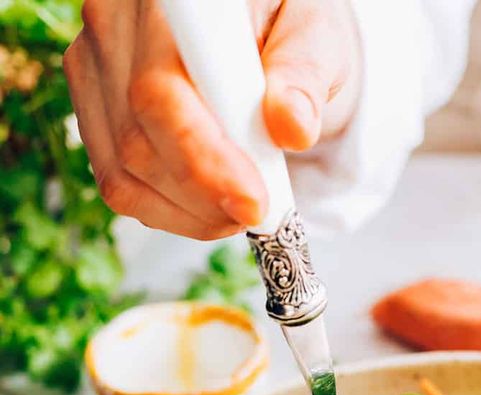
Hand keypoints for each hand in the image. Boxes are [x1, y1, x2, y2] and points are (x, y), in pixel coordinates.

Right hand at [64, 0, 360, 238]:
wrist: (265, 34)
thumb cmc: (287, 26)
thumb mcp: (315, 35)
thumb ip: (303, 74)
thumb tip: (291, 127)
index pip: (159, 92)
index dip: (203, 160)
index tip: (253, 202)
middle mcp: (113, 25)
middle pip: (136, 142)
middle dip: (204, 197)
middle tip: (260, 211)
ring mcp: (95, 70)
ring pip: (124, 174)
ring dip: (190, 213)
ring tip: (241, 208)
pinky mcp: (95, 110)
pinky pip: (120, 186)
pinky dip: (172, 212)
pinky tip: (211, 205)